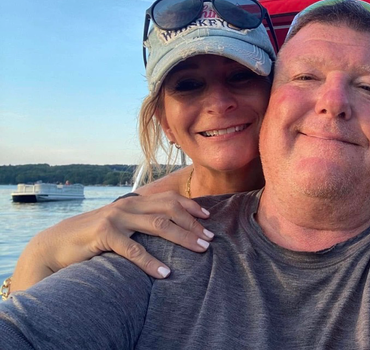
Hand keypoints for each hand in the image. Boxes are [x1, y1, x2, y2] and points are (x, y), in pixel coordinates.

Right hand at [12, 191, 212, 291]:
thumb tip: (169, 228)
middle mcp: (128, 205)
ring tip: (200, 250)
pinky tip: (164, 273)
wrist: (57, 243)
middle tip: (210, 239)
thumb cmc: (94, 236)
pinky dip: (151, 262)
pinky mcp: (104, 234)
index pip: (169, 199)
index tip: (209, 218)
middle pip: (169, 210)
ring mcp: (116, 218)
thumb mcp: (121, 224)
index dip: (191, 206)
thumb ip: (141, 221)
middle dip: (193, 224)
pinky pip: (133, 249)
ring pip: (158, 225)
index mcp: (135, 202)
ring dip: (183, 238)